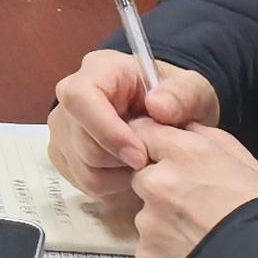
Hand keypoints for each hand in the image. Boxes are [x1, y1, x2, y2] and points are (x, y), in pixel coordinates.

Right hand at [44, 46, 225, 224]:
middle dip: (122, 161)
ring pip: (84, 169)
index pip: (81, 98)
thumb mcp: (193, 90)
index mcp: (98, 70)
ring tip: (146, 165)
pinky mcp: (65, 155)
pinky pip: (84, 183)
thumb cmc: (175, 99)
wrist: (165, 116)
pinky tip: (132, 172)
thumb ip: (183, 95)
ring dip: (120, 177)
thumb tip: (157, 107)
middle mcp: (71, 97)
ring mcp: (64, 128)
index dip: (107, 131)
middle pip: (83, 142)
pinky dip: (113, 187)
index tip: (140, 156)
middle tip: (153, 161)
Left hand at [126, 119, 257, 257]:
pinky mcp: (145, 255)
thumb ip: (211, 142)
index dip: (157, 146)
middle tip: (197, 208)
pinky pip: (150, 247)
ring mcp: (148, 221)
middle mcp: (158, 182)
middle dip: (162, 187)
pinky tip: (196, 257)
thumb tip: (188, 130)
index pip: (145, 132)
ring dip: (166, 222)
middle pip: (143, 176)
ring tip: (203, 238)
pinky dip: (167, 252)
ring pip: (147, 214)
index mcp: (185, 153)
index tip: (170, 160)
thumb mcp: (252, 166)